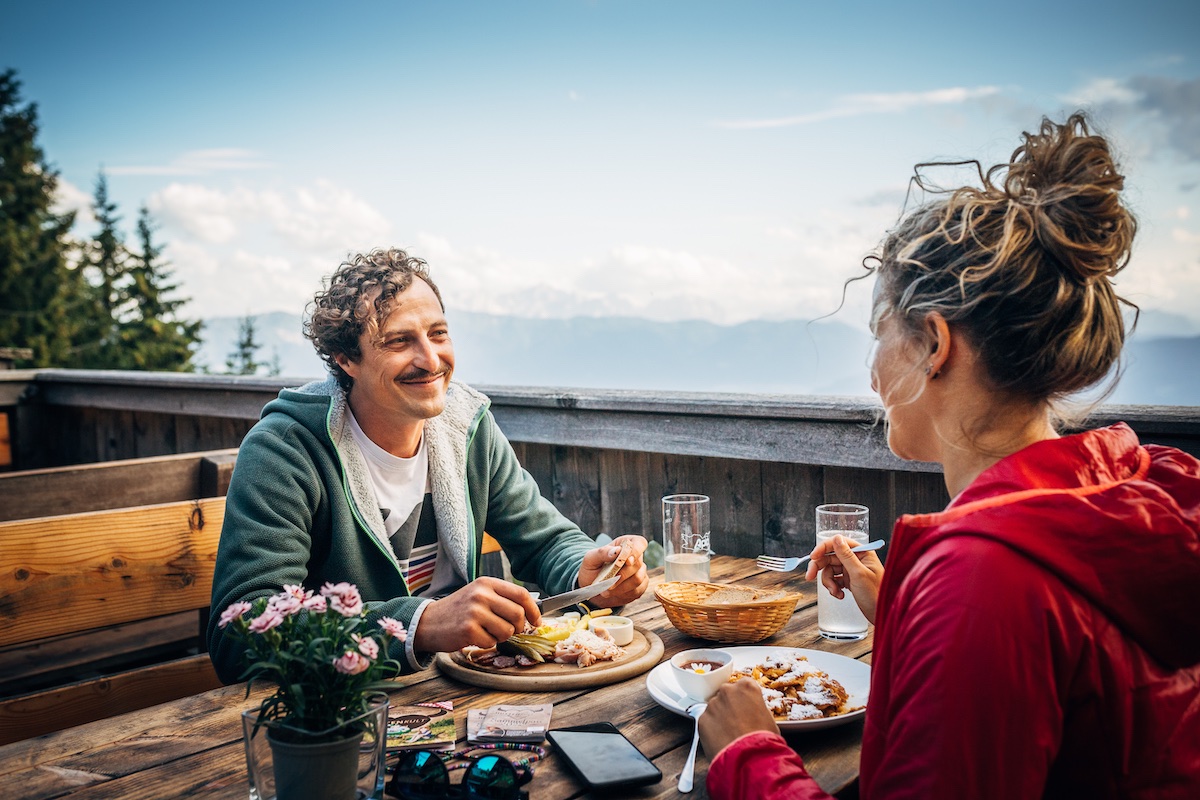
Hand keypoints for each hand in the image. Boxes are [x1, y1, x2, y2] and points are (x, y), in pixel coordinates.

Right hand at [411, 577, 540, 652]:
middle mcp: (481, 594)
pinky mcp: (468, 630)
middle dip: (518, 627)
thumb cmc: (458, 610)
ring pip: (507, 631)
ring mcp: (475, 612)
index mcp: (487, 583)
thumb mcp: (479, 594)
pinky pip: (492, 642)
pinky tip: (475, 637)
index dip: (533, 610)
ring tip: (487, 632)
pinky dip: (487, 643)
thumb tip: (531, 611)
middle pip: (518, 614)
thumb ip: (502, 599)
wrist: (428, 621)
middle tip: (509, 630)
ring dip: (501, 637)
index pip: (521, 594)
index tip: (536, 621)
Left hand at [577, 535, 649, 606]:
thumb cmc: (592, 569)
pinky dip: (623, 594)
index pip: (639, 543)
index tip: (626, 561)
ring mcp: (639, 572)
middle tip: (608, 582)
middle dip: (622, 575)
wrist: (592, 587)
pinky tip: (613, 593)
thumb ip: (602, 552)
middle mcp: (635, 557)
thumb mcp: (590, 559)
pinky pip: (637, 591)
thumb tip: (617, 550)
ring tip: (607, 589)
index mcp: (626, 544)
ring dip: (621, 587)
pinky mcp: (640, 586)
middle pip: (637, 564)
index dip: (636, 551)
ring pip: (638, 579)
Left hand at [698, 678, 779, 755]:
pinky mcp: (702, 719)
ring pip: (715, 708)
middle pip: (727, 695)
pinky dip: (711, 729)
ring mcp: (713, 704)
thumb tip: (752, 713)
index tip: (745, 709)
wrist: (749, 757)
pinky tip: (721, 740)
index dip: (744, 700)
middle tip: (737, 723)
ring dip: (720, 718)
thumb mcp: (768, 718)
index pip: (743, 686)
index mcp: (747, 686)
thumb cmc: (763, 740)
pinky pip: (706, 722)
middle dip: (730, 706)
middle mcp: (727, 691)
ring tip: (729, 734)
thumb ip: (756, 708)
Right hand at [804, 534, 884, 623]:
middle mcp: (856, 559)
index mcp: (861, 552)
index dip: (822, 548)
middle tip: (809, 577)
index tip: (812, 557)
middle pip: (829, 557)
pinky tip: (840, 595)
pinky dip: (833, 587)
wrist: (882, 615)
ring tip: (835, 592)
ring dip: (828, 582)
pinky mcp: (849, 580)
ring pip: (829, 570)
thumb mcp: (859, 574)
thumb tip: (836, 538)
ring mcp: (851, 570)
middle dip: (819, 568)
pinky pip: (833, 579)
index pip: (837, 543)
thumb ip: (846, 556)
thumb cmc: (877, 595)